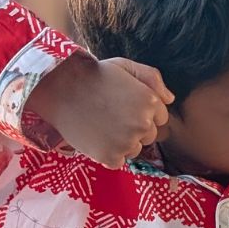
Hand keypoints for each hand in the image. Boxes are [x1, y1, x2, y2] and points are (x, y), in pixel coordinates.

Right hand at [26, 54, 173, 167]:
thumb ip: (151, 78)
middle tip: (111, 114)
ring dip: (123, 141)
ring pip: (135, 149)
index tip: (123, 104)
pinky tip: (96, 136)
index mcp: (150, 102)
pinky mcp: (111, 156)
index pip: (161, 117)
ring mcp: (127, 142)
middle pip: (150, 135)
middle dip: (135, 127)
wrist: (58, 88)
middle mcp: (142, 124)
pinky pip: (119, 161)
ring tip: (102, 124)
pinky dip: (108, 153)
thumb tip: (170, 99)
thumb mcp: (124, 66)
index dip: (143, 111)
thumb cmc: (92, 75)